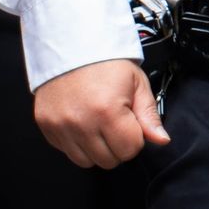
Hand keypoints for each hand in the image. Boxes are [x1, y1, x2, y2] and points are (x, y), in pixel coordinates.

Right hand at [32, 59, 168, 169]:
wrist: (72, 47)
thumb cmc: (107, 64)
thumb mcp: (137, 84)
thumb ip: (149, 115)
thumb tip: (161, 140)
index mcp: (108, 111)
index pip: (130, 150)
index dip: (135, 138)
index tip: (131, 123)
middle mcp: (81, 122)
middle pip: (109, 160)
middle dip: (117, 145)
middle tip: (115, 123)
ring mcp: (61, 127)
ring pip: (87, 161)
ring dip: (97, 148)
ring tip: (99, 124)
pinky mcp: (47, 128)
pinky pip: (67, 151)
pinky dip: (77, 143)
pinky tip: (82, 122)